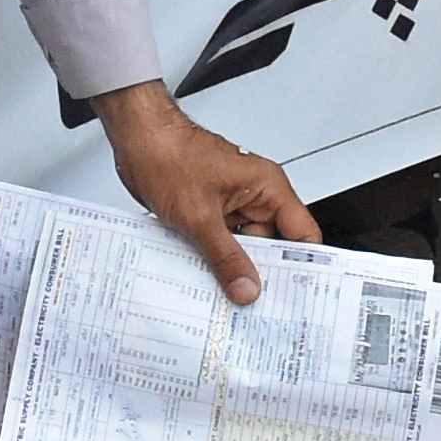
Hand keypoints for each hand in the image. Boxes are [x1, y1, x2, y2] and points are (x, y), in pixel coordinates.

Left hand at [94, 81, 316, 300]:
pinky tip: (203, 274)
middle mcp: (255, 196)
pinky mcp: (211, 213)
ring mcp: (232, 206)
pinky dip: (213, 260)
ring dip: (232, 268)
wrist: (136, 139)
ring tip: (223, 291)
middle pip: (272, 247)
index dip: (304, 266)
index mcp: (268, 187)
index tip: (296, 295)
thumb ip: (225, 257)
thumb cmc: (168, 155)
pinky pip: (221, 244)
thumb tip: (247, 288)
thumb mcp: (199, 216)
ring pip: (243, 249)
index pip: (303, 233)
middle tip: (252, 302)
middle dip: (260, 274)